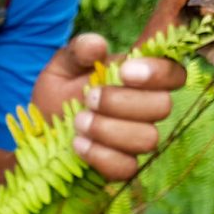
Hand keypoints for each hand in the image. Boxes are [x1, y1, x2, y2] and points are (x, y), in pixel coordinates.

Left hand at [31, 33, 185, 180]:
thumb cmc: (58, 93)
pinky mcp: (122, 167)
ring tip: (79, 121)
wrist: (39, 130)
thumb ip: (79, 51)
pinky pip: (127, 168)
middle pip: (162, 107)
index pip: (173, 73)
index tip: (124, 72)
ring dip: (109, 129)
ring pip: (148, 139)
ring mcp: (136, 141)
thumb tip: (97, 45)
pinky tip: (78, 144)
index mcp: (141, 79)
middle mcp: (146, 110)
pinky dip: (101, 156)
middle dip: (123, 102)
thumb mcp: (62, 65)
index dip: (158, 73)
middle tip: (88, 98)